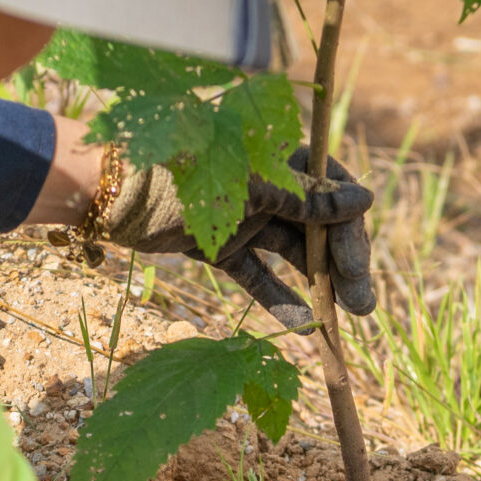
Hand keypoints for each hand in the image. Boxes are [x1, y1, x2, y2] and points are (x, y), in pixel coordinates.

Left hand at [94, 147, 376, 332]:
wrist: (115, 193)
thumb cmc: (188, 175)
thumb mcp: (254, 188)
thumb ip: (308, 198)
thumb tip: (365, 199)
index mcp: (276, 154)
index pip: (331, 187)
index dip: (349, 226)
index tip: (357, 262)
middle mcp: (265, 183)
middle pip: (317, 224)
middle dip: (342, 263)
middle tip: (363, 304)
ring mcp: (242, 217)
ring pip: (292, 252)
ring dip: (320, 283)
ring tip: (346, 316)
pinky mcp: (219, 247)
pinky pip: (257, 274)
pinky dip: (279, 298)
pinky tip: (305, 326)